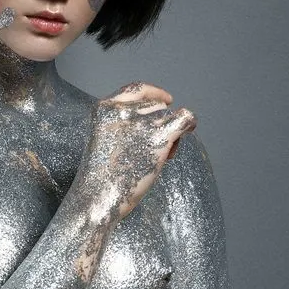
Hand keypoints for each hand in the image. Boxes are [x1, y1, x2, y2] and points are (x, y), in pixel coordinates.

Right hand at [80, 82, 196, 220]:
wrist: (97, 198)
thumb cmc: (101, 176)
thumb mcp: (105, 140)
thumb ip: (123, 125)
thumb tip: (160, 118)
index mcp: (104, 108)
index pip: (135, 90)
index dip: (154, 93)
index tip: (167, 100)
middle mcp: (123, 110)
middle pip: (155, 106)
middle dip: (159, 122)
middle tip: (154, 147)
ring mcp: (141, 124)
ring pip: (169, 116)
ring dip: (170, 133)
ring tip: (160, 156)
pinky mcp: (158, 138)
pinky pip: (184, 118)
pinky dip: (190, 122)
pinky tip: (191, 127)